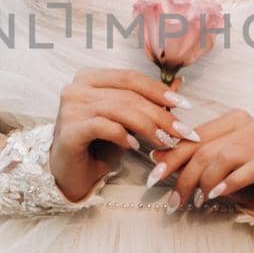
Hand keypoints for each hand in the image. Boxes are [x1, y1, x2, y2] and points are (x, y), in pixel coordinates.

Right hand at [49, 67, 198, 203]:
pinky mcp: (69, 130)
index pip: (130, 78)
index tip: (185, 104)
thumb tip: (178, 85)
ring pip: (118, 109)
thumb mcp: (127, 121)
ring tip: (165, 141)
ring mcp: (70, 107)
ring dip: (147, 126)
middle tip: (182, 130)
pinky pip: (103, 126)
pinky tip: (135, 146)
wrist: (71, 175)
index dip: (158, 90)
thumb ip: (147, 102)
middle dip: (159, 113)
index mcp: (90, 78)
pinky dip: (122, 135)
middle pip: (128, 94)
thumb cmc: (98, 146)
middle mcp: (76, 88)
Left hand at [145, 109, 253, 217]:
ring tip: (198, 201)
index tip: (154, 176)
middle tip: (174, 201)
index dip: (172, 157)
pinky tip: (216, 195)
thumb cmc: (249, 178)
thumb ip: (192, 158)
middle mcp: (249, 124)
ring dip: (204, 183)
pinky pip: (244, 171)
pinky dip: (226, 184)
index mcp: (233, 120)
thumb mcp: (216, 167)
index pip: (195, 136)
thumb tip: (157, 156)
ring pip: (221, 158)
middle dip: (184, 177)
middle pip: (205, 149)